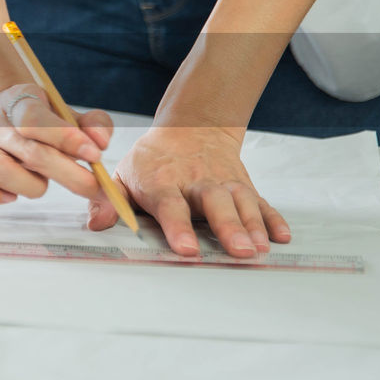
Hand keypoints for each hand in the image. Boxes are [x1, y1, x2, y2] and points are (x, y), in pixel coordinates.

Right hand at [0, 83, 114, 204]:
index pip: (35, 119)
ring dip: (32, 185)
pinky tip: (12, 195)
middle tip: (92, 186)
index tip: (94, 155)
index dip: (66, 138)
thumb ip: (94, 124)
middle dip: (68, 173)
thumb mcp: (70, 114)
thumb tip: (99, 143)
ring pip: (1, 173)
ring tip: (43, 182)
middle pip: (29, 151)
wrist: (6, 115)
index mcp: (20, 102)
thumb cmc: (45, 120)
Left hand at [88, 126, 290, 257]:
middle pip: (215, 204)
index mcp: (163, 182)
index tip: (186, 250)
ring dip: (254, 226)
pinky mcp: (244, 185)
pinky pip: (261, 202)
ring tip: (261, 249)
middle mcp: (197, 182)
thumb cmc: (152, 161)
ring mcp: (224, 182)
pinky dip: (274, 218)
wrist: (191, 127)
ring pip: (242, 203)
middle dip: (229, 228)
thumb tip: (96, 224)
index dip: (178, 228)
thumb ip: (110, 201)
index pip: (170, 206)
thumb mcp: (123, 175)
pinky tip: (282, 236)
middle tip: (240, 252)